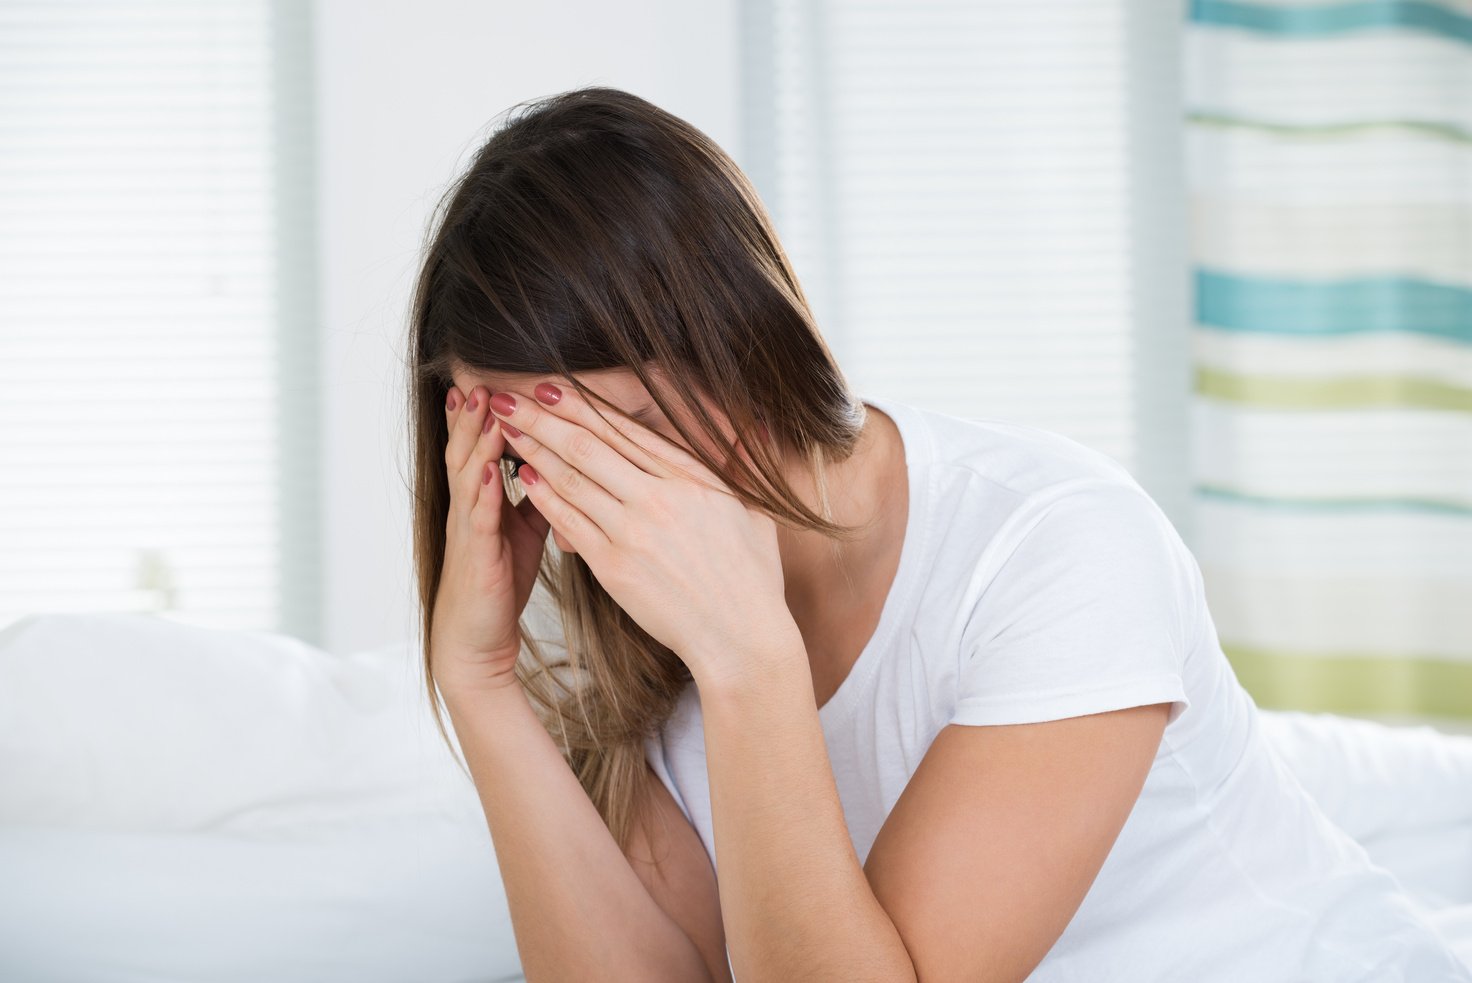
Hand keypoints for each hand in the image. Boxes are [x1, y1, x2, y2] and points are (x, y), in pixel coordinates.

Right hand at [430, 384, 552, 692]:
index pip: (482, 445)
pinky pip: (478, 520)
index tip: (494, 376)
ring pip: (468, 475)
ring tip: (482, 407)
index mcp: (483, 498)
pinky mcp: (476, 558)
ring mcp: (469, 531)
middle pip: (468, 449)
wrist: (476, 638)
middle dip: (475, 413)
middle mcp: (471, 508)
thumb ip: (537, 494)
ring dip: (475, 440)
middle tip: (480, 376)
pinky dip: (484, 493)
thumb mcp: (524, 528)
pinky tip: (491, 472)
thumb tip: (560, 462)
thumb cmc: (500, 580)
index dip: (485, 412)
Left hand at [487, 381, 796, 686]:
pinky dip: (544, 497)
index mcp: (691, 479)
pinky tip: (524, 478)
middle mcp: (658, 497)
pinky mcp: (613, 566)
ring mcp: (632, 531)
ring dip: (534, 450)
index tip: (550, 388)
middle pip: (588, 446)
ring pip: (571, 479)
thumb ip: (742, 467)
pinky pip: (569, 522)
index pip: (626, 430)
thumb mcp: (757, 512)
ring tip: (505, 429)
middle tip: (507, 397)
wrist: (740, 637)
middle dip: (542, 418)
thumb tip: (756, 426)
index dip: (582, 406)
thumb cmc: (752, 579)